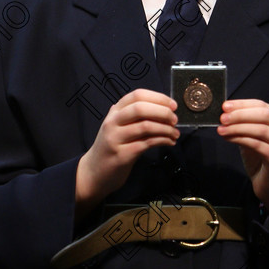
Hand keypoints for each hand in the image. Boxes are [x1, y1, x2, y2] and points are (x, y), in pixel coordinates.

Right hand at [75, 89, 178, 220]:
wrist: (93, 173)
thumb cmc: (110, 148)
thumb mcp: (118, 127)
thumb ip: (132, 116)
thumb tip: (160, 106)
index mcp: (114, 112)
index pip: (137, 95)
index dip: (158, 97)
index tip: (172, 105)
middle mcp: (113, 122)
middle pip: (141, 108)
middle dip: (163, 112)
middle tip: (175, 119)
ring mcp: (116, 138)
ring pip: (145, 126)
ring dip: (165, 129)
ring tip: (175, 133)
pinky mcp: (122, 155)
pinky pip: (146, 143)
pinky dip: (162, 141)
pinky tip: (169, 142)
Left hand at [217, 99, 268, 217]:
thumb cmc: (262, 160)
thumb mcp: (251, 139)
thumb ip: (242, 127)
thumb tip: (224, 116)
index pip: (262, 105)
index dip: (242, 104)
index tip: (225, 106)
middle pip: (264, 115)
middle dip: (241, 114)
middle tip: (223, 117)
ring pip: (262, 130)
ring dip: (238, 127)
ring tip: (222, 129)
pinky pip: (259, 146)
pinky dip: (242, 140)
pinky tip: (230, 139)